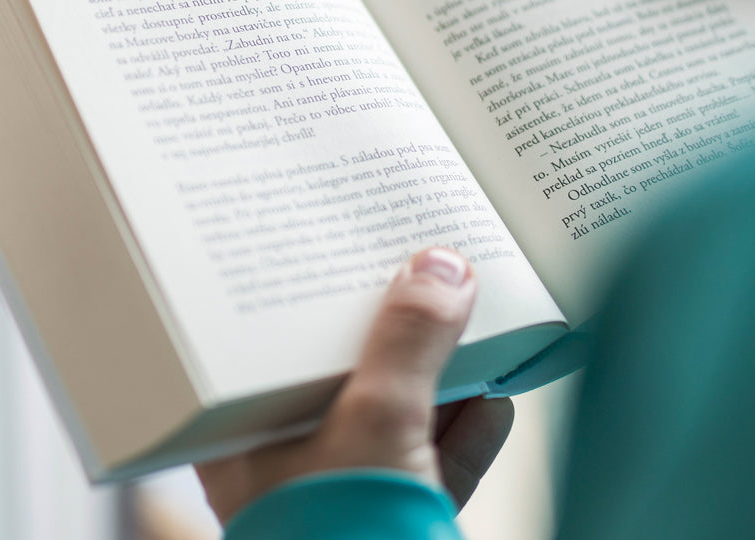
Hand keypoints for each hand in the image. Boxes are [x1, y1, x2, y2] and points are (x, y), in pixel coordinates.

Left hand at [196, 248, 513, 523]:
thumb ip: (408, 340)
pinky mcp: (404, 514)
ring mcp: (353, 487)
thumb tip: (440, 266)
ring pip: (401, 410)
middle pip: (349, 369)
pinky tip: (498, 397)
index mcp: (256, 432)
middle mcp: (297, 457)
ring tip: (470, 316)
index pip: (277, 339)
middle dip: (397, 325)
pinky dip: (471, 427)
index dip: (312, 291)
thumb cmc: (345, 537)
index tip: (348, 245)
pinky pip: (438, 458)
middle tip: (420, 268)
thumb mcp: (376, 423)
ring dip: (442, 369)